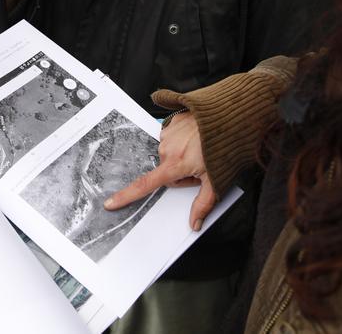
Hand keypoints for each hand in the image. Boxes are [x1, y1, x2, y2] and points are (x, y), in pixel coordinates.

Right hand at [103, 111, 217, 231]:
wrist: (231, 116)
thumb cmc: (226, 148)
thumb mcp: (217, 180)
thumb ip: (203, 204)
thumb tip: (194, 224)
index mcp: (175, 164)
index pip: (146, 185)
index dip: (127, 196)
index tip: (111, 203)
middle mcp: (167, 148)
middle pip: (166, 170)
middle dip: (180, 172)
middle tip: (199, 167)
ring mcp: (169, 132)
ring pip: (169, 154)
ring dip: (182, 154)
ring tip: (200, 149)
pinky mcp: (173, 121)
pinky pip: (172, 137)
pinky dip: (183, 140)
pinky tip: (196, 137)